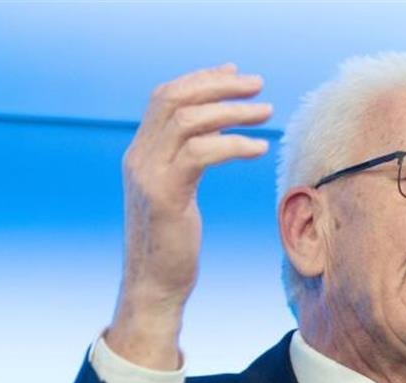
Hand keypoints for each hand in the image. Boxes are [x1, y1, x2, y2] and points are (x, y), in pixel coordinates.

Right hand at [107, 63, 271, 368]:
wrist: (154, 286)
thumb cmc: (173, 245)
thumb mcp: (176, 193)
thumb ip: (185, 161)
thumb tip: (211, 135)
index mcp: (140, 153)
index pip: (164, 97)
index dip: (201, 80)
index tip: (235, 73)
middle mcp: (139, 157)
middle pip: (175, 99)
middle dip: (219, 86)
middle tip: (259, 85)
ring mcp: (149, 174)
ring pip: (189, 120)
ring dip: (232, 111)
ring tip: (267, 113)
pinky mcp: (166, 195)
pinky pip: (201, 153)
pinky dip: (233, 145)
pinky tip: (259, 149)